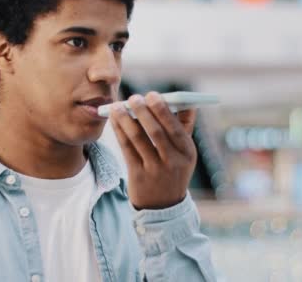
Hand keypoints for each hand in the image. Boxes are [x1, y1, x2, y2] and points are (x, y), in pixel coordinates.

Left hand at [110, 92, 196, 209]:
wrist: (163, 206)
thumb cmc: (173, 169)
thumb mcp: (184, 153)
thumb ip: (184, 127)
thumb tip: (187, 101)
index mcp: (187, 152)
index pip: (175, 127)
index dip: (162, 109)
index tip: (152, 94)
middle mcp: (173, 161)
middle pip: (156, 132)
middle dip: (143, 112)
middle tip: (133, 98)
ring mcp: (155, 170)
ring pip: (138, 139)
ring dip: (126, 119)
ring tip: (117, 106)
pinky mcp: (138, 175)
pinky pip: (126, 148)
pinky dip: (119, 131)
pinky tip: (114, 120)